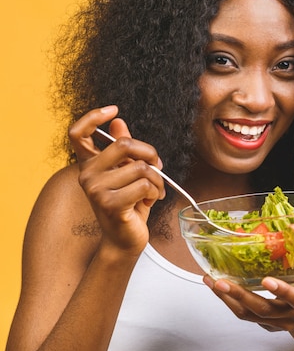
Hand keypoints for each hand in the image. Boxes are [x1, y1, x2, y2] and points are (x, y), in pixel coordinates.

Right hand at [68, 106, 165, 253]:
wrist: (126, 240)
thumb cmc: (129, 206)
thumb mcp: (127, 174)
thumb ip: (123, 150)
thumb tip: (118, 121)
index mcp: (89, 165)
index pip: (78, 133)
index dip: (93, 116)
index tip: (113, 110)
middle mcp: (87, 175)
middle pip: (124, 144)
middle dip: (150, 155)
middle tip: (158, 168)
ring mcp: (96, 190)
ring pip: (141, 168)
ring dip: (157, 181)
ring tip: (153, 192)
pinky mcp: (110, 204)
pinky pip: (144, 185)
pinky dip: (155, 192)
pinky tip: (150, 201)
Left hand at [203, 246, 293, 331]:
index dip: (281, 291)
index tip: (266, 280)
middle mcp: (287, 314)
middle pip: (262, 309)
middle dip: (240, 296)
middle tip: (221, 282)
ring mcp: (272, 320)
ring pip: (246, 314)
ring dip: (226, 299)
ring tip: (211, 281)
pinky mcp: (260, 322)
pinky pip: (240, 314)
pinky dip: (225, 301)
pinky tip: (213, 285)